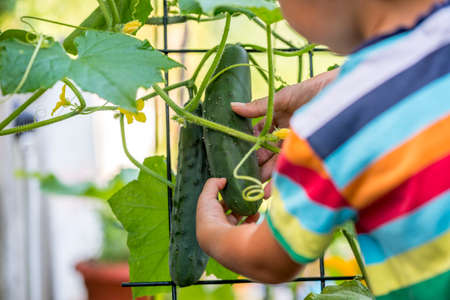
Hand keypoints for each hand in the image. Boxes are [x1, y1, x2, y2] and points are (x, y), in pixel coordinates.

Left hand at [196, 178, 258, 253]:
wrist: (225, 243)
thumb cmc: (211, 220)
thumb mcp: (206, 198)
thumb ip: (212, 185)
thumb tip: (223, 179)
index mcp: (209, 226)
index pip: (216, 210)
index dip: (223, 199)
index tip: (231, 190)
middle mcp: (221, 233)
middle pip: (230, 216)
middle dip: (237, 206)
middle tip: (242, 196)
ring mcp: (234, 238)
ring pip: (241, 221)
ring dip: (246, 212)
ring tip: (250, 204)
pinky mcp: (246, 240)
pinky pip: (251, 227)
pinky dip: (253, 219)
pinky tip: (256, 213)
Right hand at [231, 69, 338, 191]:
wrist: (343, 94)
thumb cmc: (312, 91)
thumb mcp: (282, 98)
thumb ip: (258, 107)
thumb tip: (232, 107)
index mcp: (277, 118)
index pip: (258, 135)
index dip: (249, 146)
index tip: (238, 156)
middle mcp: (286, 133)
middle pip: (267, 153)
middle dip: (257, 166)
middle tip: (247, 178)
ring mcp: (296, 145)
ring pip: (278, 163)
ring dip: (267, 177)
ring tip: (258, 191)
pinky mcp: (307, 154)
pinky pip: (292, 169)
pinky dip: (282, 179)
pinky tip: (272, 190)